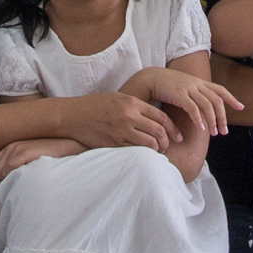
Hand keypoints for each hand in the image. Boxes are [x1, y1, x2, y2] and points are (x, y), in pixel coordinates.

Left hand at [0, 136, 82, 187]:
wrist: (68, 147)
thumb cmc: (52, 157)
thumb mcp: (31, 161)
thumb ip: (18, 166)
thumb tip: (5, 182)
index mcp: (11, 147)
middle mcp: (11, 146)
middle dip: (1, 181)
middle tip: (14, 187)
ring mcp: (17, 148)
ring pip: (1, 172)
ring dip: (8, 180)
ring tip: (22, 183)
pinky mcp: (24, 152)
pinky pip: (10, 169)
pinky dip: (12, 177)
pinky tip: (24, 179)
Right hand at [57, 90, 178, 151]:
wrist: (74, 115)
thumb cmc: (96, 105)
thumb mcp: (118, 98)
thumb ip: (136, 106)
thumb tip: (154, 118)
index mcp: (132, 103)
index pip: (160, 117)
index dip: (173, 128)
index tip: (178, 135)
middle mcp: (129, 116)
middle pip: (158, 131)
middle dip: (168, 140)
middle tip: (170, 145)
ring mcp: (122, 131)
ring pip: (150, 143)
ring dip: (158, 148)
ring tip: (159, 151)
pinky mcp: (114, 143)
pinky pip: (135, 150)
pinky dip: (144, 153)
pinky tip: (146, 154)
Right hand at [136, 67, 242, 135]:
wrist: (151, 78)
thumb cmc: (167, 85)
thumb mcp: (185, 86)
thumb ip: (196, 94)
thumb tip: (204, 106)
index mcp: (200, 82)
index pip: (220, 90)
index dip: (231, 98)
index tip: (241, 107)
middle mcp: (197, 84)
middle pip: (216, 100)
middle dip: (223, 117)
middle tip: (224, 132)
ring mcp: (188, 88)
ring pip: (207, 105)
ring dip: (212, 121)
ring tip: (214, 134)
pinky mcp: (179, 95)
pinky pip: (193, 108)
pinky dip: (199, 119)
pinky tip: (201, 129)